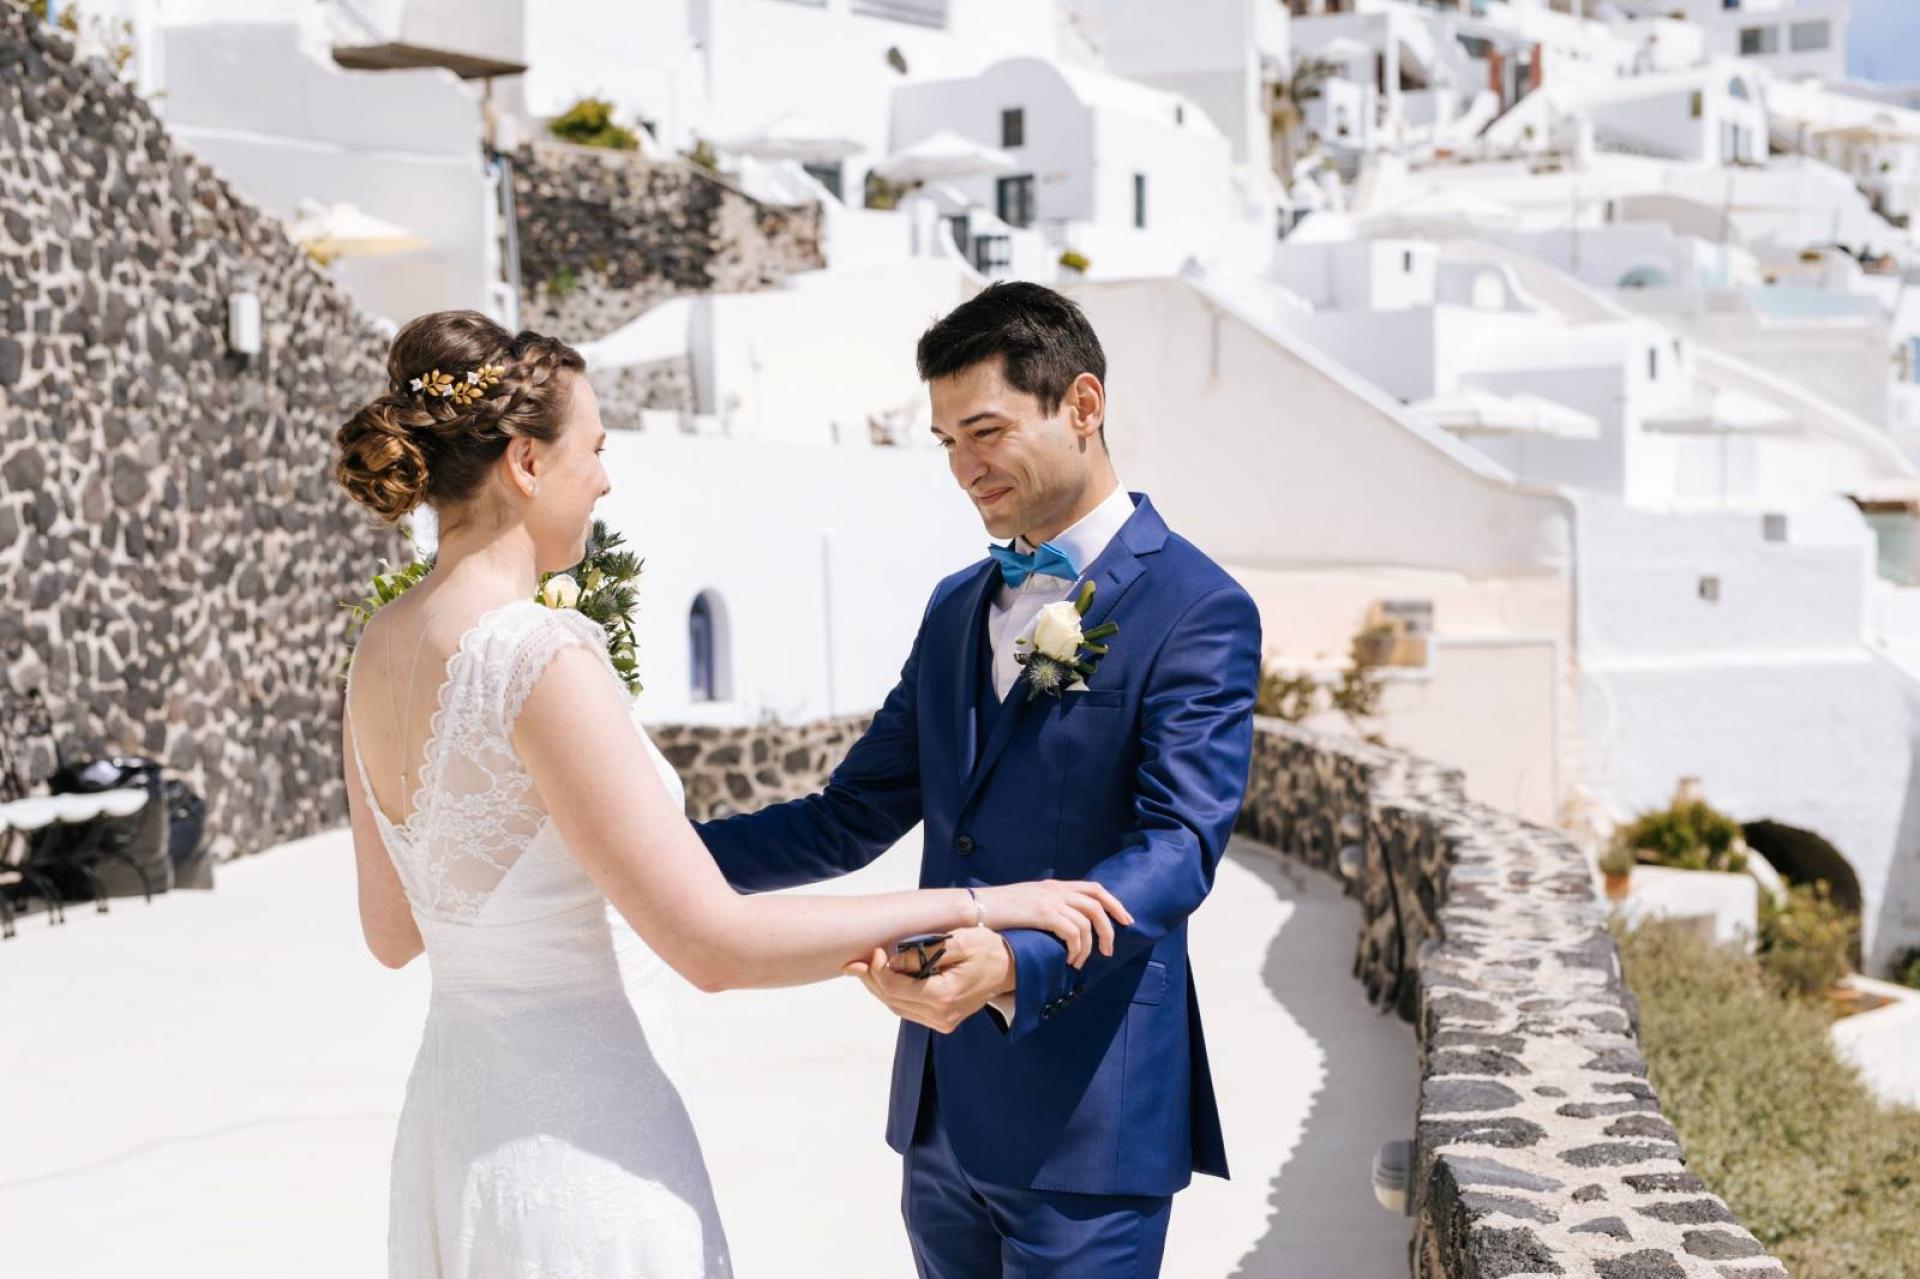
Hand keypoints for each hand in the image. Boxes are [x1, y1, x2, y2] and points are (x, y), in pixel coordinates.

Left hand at [843, 927, 1013, 1034]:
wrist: (1011, 968)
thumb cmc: (988, 949)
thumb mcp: (959, 941)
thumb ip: (925, 951)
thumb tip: (894, 960)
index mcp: (945, 997)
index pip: (897, 988)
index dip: (879, 971)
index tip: (875, 951)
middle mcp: (942, 1016)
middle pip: (893, 1000)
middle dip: (872, 980)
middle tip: (856, 961)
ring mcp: (942, 1021)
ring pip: (898, 1007)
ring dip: (880, 988)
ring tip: (864, 968)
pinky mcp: (942, 1020)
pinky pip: (909, 1009)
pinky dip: (894, 994)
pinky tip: (885, 978)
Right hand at [972, 880, 1131, 967]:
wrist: (976, 908)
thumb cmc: (996, 911)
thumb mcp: (1026, 903)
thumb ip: (1045, 908)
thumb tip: (1061, 927)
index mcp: (1054, 886)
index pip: (1094, 889)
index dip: (1114, 904)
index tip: (1126, 920)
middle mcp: (1056, 890)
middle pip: (1098, 905)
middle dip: (1109, 929)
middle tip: (1108, 950)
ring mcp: (1050, 900)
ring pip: (1088, 922)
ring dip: (1089, 947)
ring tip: (1079, 961)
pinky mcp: (1044, 913)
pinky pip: (1074, 933)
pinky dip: (1077, 949)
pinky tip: (1069, 960)